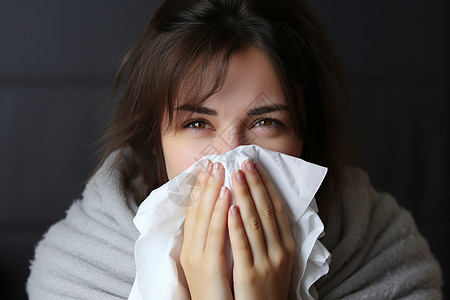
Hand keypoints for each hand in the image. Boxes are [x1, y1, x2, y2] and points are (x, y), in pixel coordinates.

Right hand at [180, 159, 232, 299]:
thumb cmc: (217, 293)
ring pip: (205, 218)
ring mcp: (198, 258)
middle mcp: (191, 250)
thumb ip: (212, 242)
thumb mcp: (210, 264)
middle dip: (206, 184)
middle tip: (213, 161)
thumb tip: (220, 218)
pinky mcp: (208, 267)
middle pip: (197, 210)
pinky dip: (220, 214)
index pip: (194, 212)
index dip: (199, 189)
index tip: (207, 169)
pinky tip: (226, 197)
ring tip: (221, 170)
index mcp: (190, 249)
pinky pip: (215, 236)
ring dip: (213, 191)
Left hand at [228, 159, 294, 299]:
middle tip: (242, 162)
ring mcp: (266, 261)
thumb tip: (262, 205)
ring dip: (244, 196)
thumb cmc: (268, 284)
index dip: (265, 185)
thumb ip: (272, 234)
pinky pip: (243, 245)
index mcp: (287, 244)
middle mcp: (280, 250)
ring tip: (234, 175)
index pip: (276, 207)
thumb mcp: (278, 258)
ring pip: (254, 222)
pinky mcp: (250, 274)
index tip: (255, 165)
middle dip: (254, 184)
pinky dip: (237, 225)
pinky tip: (230, 208)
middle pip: (265, 210)